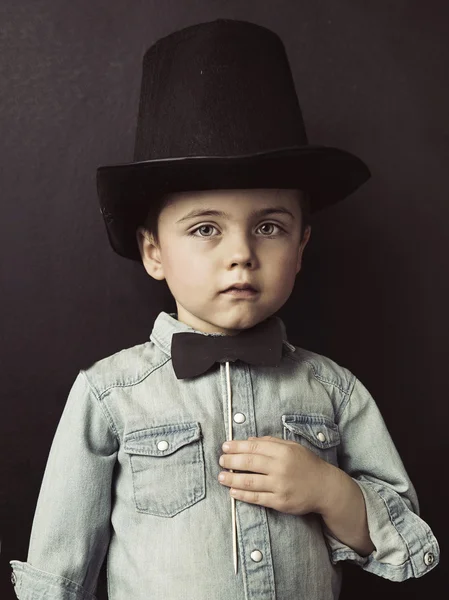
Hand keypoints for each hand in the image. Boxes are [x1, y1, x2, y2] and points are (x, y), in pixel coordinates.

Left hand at [218, 435, 332, 515]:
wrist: (325, 487)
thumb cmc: (307, 464)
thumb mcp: (292, 447)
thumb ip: (271, 442)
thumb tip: (249, 440)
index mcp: (283, 451)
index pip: (254, 446)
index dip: (237, 447)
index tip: (225, 447)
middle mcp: (280, 467)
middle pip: (249, 463)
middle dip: (231, 461)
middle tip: (221, 461)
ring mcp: (280, 486)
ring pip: (250, 482)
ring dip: (232, 479)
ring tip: (221, 477)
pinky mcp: (280, 502)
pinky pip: (257, 498)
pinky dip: (242, 495)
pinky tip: (233, 492)